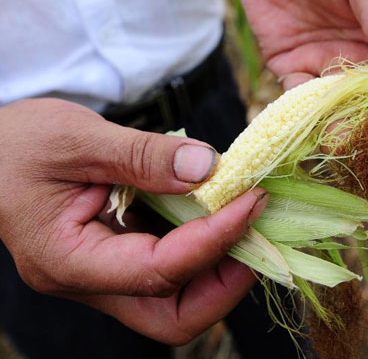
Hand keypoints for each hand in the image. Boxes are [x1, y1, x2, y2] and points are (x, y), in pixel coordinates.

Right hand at [0, 98, 266, 344]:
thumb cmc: (17, 143)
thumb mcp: (77, 138)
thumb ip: (143, 156)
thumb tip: (209, 169)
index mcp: (67, 261)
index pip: (158, 272)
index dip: (214, 240)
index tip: (251, 202)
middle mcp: (88, 282)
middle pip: (172, 317)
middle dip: (225, 282)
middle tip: (256, 231)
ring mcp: (105, 275)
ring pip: (175, 300)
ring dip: (219, 265)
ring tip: (244, 217)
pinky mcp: (117, 259)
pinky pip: (168, 270)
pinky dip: (201, 246)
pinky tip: (216, 210)